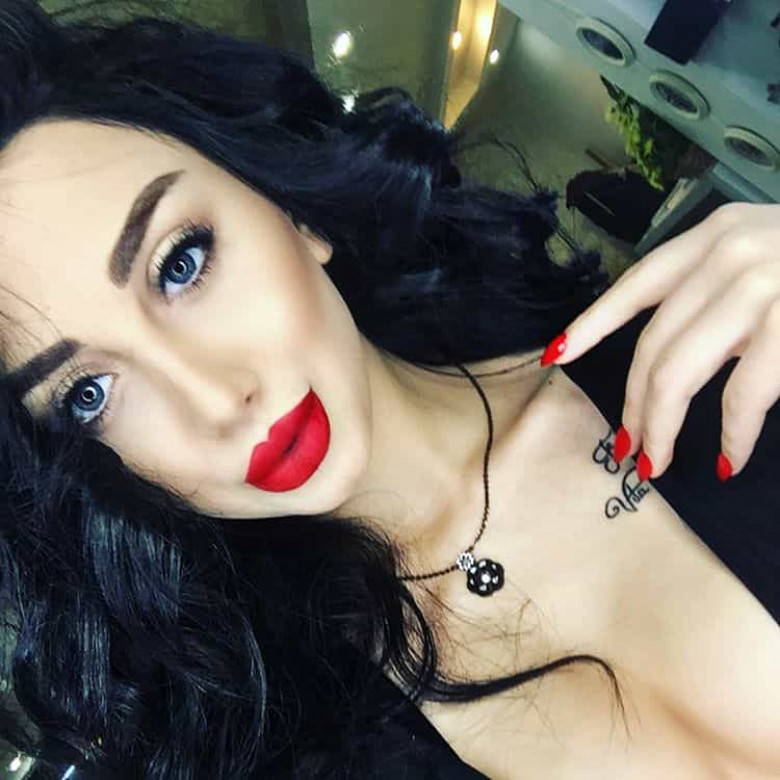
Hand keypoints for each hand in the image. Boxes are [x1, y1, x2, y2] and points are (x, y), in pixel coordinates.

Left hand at [540, 202, 779, 481]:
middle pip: (651, 343)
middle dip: (634, 404)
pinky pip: (742, 394)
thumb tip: (668, 366)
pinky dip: (729, 433)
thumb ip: (718, 295)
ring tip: (658, 461)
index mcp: (715, 236)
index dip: (591, 323)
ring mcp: (762, 287)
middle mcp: (729, 254)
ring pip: (678, 371)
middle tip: (631, 445)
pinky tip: (725, 458)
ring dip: (662, 425)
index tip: (556, 354)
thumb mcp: (767, 254)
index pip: (635, 285)